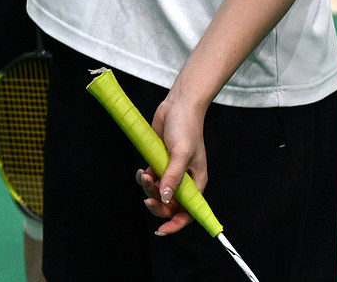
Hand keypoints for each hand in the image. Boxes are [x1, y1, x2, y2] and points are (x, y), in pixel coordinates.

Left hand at [135, 94, 208, 235]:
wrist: (177, 106)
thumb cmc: (186, 128)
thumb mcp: (181, 153)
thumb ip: (173, 177)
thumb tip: (166, 199)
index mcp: (196, 183)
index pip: (189, 211)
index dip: (176, 224)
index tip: (162, 231)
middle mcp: (183, 180)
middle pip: (169, 205)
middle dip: (157, 205)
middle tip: (147, 199)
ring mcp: (170, 172)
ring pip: (157, 192)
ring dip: (148, 189)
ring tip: (143, 176)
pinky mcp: (158, 162)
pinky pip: (149, 179)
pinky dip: (143, 179)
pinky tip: (140, 171)